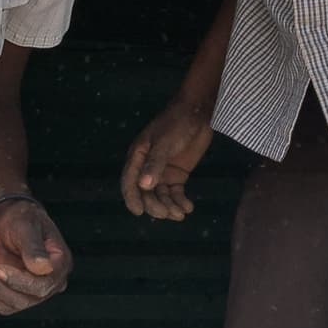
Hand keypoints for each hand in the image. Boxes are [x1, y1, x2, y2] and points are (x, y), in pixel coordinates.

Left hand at [0, 195, 72, 315]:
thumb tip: (43, 267)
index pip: (42, 286)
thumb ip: (34, 247)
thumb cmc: (23, 220)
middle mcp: (47, 285)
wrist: (9, 223)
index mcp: (59, 267)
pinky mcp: (10, 296)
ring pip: (6, 306)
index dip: (19, 281)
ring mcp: (28, 294)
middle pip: (23, 300)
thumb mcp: (27, 227)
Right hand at [119, 101, 214, 221]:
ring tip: (181, 214)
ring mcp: (162, 172)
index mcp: (138, 157)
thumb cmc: (176, 124)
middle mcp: (147, 167)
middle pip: (146, 193)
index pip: (130, 182)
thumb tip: (143, 186)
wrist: (198, 113)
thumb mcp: (164, 143)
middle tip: (167, 213)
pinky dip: (180, 201)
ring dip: (169, 206)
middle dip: (155, 205)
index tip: (139, 212)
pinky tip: (188, 207)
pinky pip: (175, 193)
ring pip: (161, 195)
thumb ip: (154, 164)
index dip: (132, 198)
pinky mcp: (177, 174)